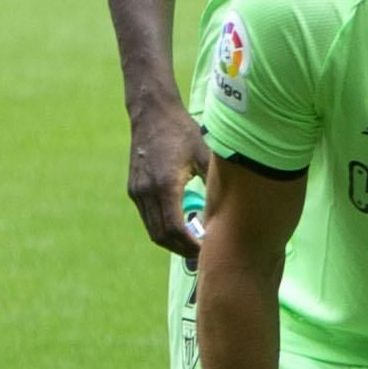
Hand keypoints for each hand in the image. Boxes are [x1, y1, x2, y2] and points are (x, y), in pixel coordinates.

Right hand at [128, 96, 212, 263]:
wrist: (152, 114)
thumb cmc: (183, 132)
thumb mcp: (204, 155)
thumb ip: (214, 181)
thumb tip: (233, 206)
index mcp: (165, 185)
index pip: (174, 228)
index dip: (190, 245)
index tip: (208, 250)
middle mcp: (146, 192)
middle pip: (161, 236)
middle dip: (182, 249)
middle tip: (204, 254)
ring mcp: (137, 192)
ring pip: (152, 230)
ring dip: (172, 241)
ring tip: (195, 243)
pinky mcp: (134, 189)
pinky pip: (148, 218)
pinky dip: (164, 228)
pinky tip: (184, 225)